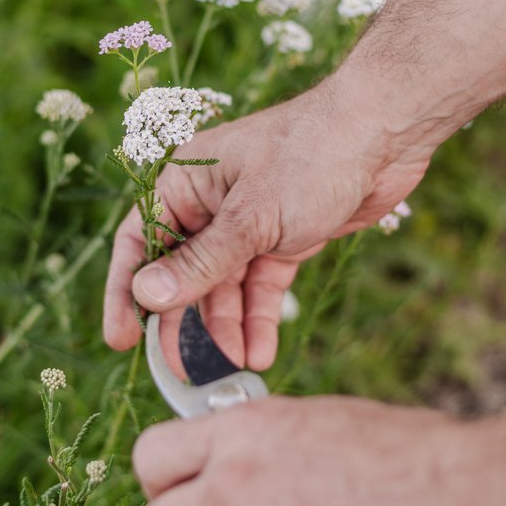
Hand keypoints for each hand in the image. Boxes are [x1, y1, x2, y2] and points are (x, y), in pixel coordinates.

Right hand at [103, 74, 431, 371]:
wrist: (384, 133)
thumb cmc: (310, 155)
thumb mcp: (252, 217)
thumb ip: (201, 262)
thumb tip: (147, 295)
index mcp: (185, 182)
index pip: (141, 245)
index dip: (127, 294)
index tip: (121, 342)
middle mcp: (210, 204)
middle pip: (183, 274)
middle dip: (184, 323)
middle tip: (185, 372)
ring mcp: (249, 223)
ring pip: (224, 286)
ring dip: (227, 328)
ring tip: (234, 368)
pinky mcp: (285, 238)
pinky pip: (261, 286)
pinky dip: (260, 318)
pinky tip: (261, 352)